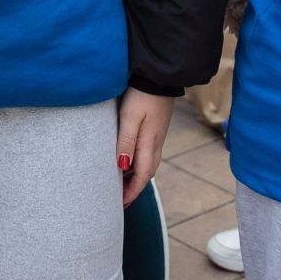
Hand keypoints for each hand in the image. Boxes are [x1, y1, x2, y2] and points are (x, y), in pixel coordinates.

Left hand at [116, 89, 173, 206]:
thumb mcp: (130, 117)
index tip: (120, 204)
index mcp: (149, 143)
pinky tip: (130, 160)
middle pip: (146, 173)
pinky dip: (140, 163)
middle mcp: (156, 143)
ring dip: (137, 176)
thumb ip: (126, 141)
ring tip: (123, 184)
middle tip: (120, 199)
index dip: (131, 192)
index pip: (142, 176)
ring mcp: (157, 136)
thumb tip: (122, 167)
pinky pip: (148, 153)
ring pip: (148, 163)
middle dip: (134, 188)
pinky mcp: (156, 128)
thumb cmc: (142, 95)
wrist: (160, 76)